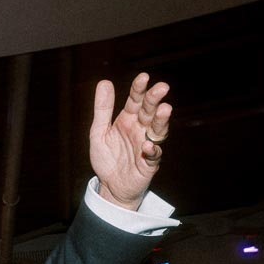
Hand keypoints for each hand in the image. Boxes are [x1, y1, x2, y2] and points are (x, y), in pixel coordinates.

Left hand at [89, 73, 171, 209]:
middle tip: (162, 87)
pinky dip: (152, 150)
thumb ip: (102, 109)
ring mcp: (146, 145)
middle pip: (150, 111)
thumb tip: (105, 82)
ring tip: (165, 109)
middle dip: (155, 99)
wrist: (110, 186)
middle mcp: (140, 129)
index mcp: (127, 119)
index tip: (144, 77)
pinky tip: (148, 145)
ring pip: (158, 130)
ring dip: (161, 120)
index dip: (139, 89)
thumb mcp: (98, 131)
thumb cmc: (107, 157)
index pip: (135, 100)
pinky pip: (153, 156)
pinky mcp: (149, 163)